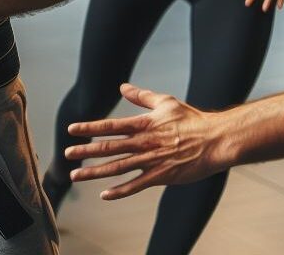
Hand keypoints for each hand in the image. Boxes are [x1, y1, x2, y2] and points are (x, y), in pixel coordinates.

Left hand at [64, 83, 231, 199]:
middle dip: (85, 151)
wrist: (216, 140)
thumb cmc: (191, 119)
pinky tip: (104, 194)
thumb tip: (123, 87)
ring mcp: (151, 161)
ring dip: (95, 172)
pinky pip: (136, 185)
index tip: (71, 130)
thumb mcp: (165, 102)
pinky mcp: (162, 176)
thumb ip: (141, 97)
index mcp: (143, 124)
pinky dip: (120, 191)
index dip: (89, 128)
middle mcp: (143, 143)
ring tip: (75, 175)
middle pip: (108, 147)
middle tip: (67, 154)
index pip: (110, 126)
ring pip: (117, 167)